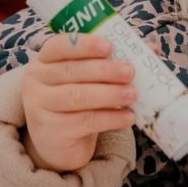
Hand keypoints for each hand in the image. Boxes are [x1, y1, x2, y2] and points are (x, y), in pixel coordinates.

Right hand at [21, 33, 137, 172]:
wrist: (60, 141)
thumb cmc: (79, 101)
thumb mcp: (90, 79)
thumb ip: (114, 61)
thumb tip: (152, 48)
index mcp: (45, 60)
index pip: (58, 45)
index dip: (83, 44)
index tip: (109, 46)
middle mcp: (36, 80)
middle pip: (70, 71)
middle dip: (104, 70)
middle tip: (130, 71)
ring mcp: (39, 106)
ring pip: (77, 97)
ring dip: (109, 94)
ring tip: (133, 94)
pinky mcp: (50, 131)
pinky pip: (84, 122)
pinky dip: (110, 118)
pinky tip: (129, 116)